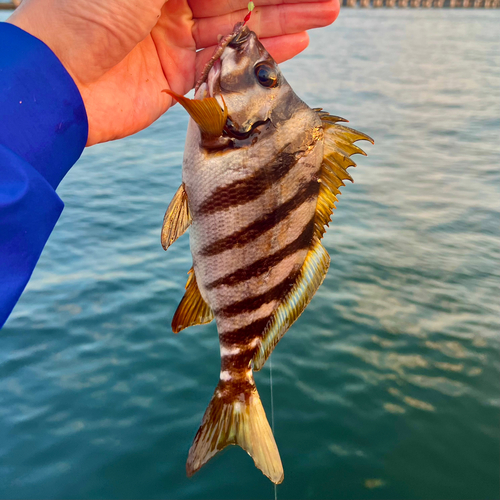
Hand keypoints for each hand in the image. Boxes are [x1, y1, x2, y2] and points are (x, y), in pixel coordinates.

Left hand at [8, 0, 338, 145]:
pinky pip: (231, 65)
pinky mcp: (183, 77)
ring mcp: (179, 39)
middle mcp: (174, 1)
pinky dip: (261, 56)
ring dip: (284, 21)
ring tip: (325, 13)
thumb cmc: (88, 10)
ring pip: (243, 29)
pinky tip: (294, 44)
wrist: (57, 82)